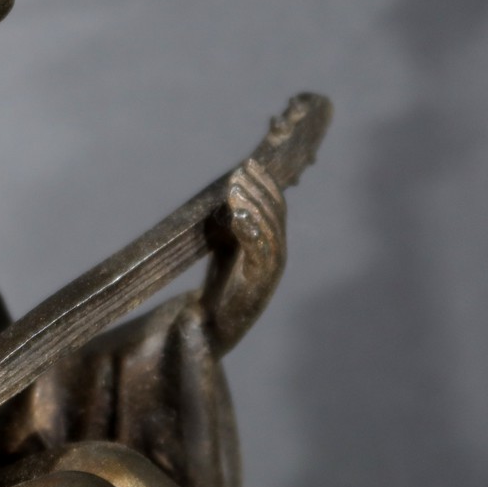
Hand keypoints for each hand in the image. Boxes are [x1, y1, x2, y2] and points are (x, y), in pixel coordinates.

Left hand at [224, 159, 285, 283]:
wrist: (212, 323)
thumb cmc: (222, 281)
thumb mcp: (228, 244)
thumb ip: (234, 220)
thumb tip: (233, 187)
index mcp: (271, 242)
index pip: (274, 206)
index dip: (264, 183)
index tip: (248, 163)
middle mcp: (275, 254)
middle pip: (275, 215)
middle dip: (258, 190)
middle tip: (240, 171)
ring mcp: (269, 270)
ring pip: (269, 232)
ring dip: (253, 208)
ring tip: (236, 191)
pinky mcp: (258, 285)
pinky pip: (259, 255)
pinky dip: (250, 234)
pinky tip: (238, 219)